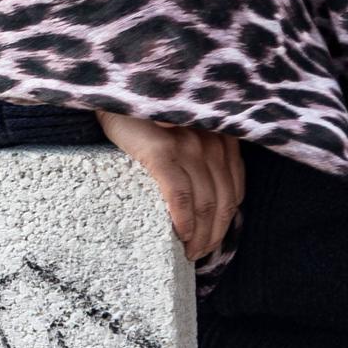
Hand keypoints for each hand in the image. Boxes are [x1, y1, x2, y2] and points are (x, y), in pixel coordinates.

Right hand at [98, 113, 242, 263]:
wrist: (113, 93)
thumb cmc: (145, 115)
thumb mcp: (183, 131)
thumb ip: (200, 155)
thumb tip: (204, 201)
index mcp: (221, 137)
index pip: (234, 189)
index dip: (225, 220)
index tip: (211, 239)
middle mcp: (212, 141)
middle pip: (222, 201)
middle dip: (214, 235)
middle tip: (199, 254)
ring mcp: (189, 145)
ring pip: (204, 203)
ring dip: (200, 235)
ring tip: (188, 252)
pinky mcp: (162, 151)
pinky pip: (179, 195)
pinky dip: (183, 220)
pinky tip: (179, 235)